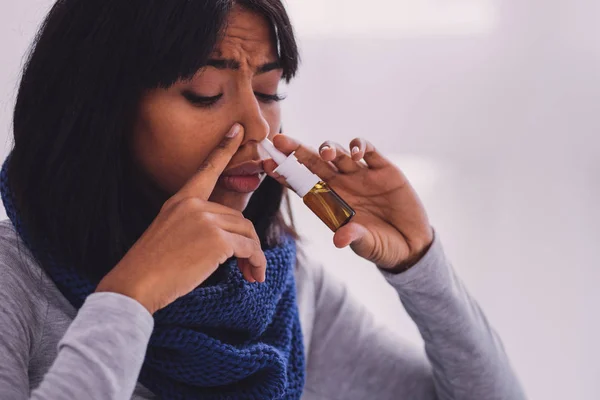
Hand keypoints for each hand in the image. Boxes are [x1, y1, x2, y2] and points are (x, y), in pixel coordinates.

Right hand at [96, 124, 266, 313]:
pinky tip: (251, 275)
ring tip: (252, 274)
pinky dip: (255, 262)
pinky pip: (248, 248)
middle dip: (247, 243)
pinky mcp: (216, 240)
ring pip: (247, 233)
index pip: (207, 169)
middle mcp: (194, 205)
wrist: (135, 284)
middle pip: (238, 217)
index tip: (238, 130)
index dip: (224, 149)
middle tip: (250, 267)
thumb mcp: (170, 233)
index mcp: (180, 200)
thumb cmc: (151, 267)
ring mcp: (205, 220)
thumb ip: (195, 225)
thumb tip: (227, 237)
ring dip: (254, 255)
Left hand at [264, 134, 433, 270]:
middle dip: (296, 151)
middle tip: (279, 140)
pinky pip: (369, 151)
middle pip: (314, 162)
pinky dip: (360, 147)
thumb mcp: (366, 244)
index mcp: (329, 202)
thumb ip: (353, 237)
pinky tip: (356, 154)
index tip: (267, 164)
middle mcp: (341, 185)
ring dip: (329, 148)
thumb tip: (339, 238)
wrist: (411, 244)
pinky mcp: (383, 169)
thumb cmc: (381, 246)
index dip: (285, 173)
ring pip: (338, 153)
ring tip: (326, 152)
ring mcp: (361, 175)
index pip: (301, 183)